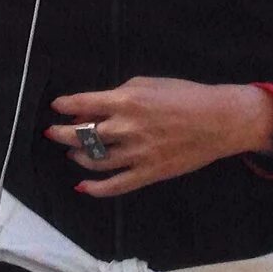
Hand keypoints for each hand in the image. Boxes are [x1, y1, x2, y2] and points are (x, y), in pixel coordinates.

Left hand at [46, 78, 272, 198]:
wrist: (219, 121)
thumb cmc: (184, 95)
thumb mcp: (148, 83)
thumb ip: (118, 94)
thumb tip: (93, 108)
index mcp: (126, 101)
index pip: (82, 104)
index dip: (65, 106)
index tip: (56, 107)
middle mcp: (127, 128)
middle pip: (82, 135)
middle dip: (62, 134)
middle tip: (53, 132)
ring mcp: (137, 154)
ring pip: (95, 160)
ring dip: (77, 156)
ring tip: (70, 153)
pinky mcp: (149, 173)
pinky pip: (116, 185)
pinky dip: (95, 188)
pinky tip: (82, 185)